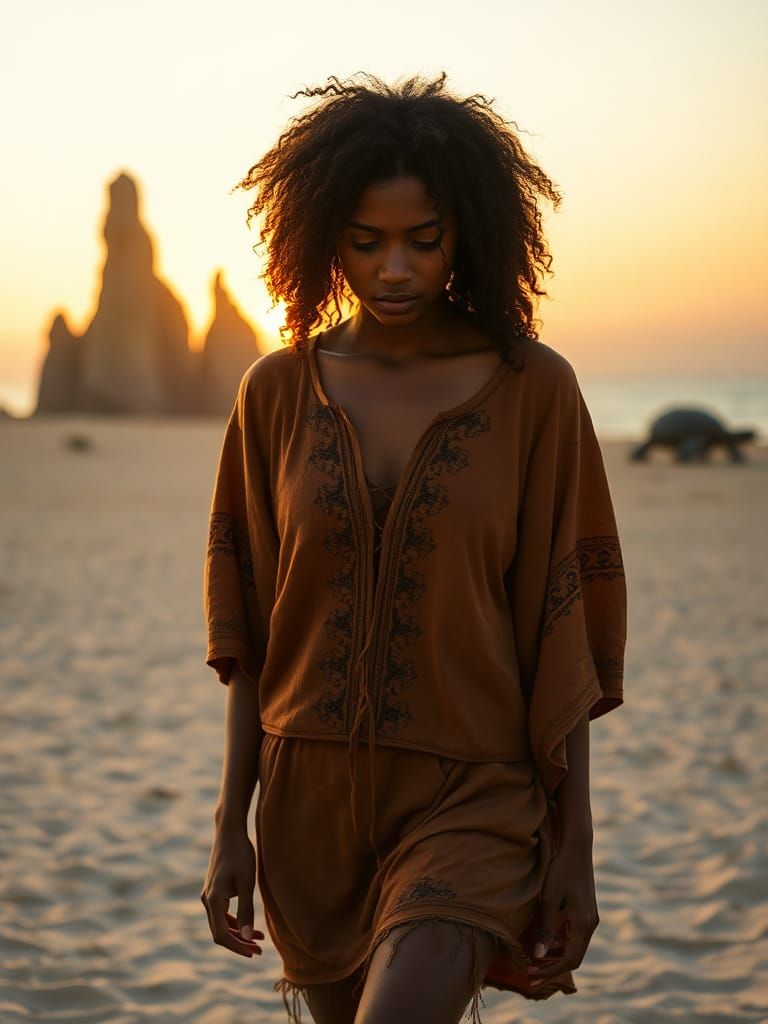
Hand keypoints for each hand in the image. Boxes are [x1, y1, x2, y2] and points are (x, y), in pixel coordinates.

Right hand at [200, 824, 264, 957]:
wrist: (230, 832)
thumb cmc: (240, 854)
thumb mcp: (247, 882)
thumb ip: (246, 910)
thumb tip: (246, 937)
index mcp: (213, 900)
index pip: (221, 935)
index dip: (237, 947)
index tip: (255, 953)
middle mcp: (207, 900)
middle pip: (220, 932)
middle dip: (239, 943)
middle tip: (260, 950)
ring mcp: (209, 895)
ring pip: (221, 924)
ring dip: (238, 934)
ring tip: (260, 939)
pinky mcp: (214, 890)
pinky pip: (222, 913)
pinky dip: (235, 922)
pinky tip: (249, 925)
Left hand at [528, 837, 598, 985]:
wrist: (577, 849)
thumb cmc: (560, 871)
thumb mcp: (549, 898)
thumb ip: (544, 927)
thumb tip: (538, 956)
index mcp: (583, 924)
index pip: (569, 960)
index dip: (550, 971)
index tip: (531, 976)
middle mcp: (591, 925)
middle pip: (573, 958)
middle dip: (552, 968)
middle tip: (530, 974)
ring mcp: (590, 920)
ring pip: (575, 949)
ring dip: (556, 957)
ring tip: (534, 960)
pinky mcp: (587, 914)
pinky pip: (575, 937)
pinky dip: (560, 945)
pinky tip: (545, 942)